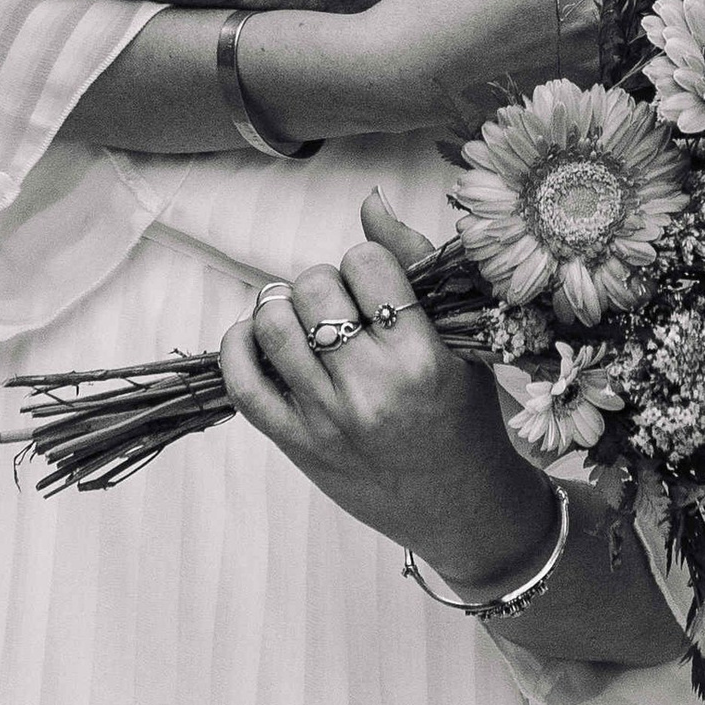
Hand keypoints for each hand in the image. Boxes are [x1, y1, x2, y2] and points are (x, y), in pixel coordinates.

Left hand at [220, 194, 555, 587]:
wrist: (459, 505)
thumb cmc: (466, 416)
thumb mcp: (462, 341)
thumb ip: (415, 265)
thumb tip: (368, 200)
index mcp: (422, 358)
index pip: (366, 264)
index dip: (367, 264)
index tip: (378, 285)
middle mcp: (371, 389)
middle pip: (314, 286)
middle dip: (325, 282)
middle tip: (343, 305)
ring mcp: (327, 419)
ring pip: (273, 325)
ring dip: (281, 306)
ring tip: (301, 315)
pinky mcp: (296, 445)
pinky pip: (242, 384)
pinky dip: (238, 347)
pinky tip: (256, 337)